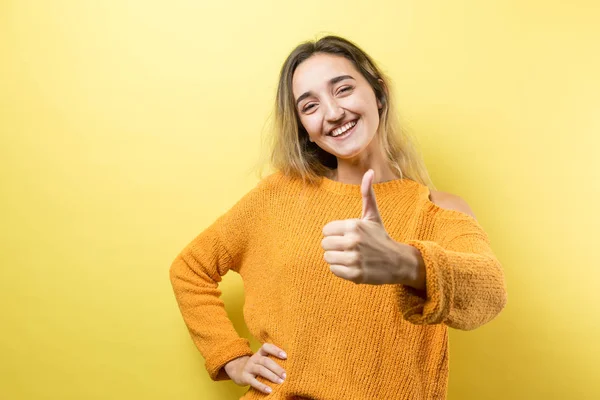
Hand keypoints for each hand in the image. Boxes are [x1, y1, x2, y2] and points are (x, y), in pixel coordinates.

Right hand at [223, 343, 286, 393]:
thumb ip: (272, 360)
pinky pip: (254, 382)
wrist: (237, 371)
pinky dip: (262, 386)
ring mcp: (249, 368)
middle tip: (285, 375)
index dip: (275, 350)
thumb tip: (290, 365)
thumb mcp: (261, 360)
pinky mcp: (245, 378)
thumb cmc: (256, 365)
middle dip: (276, 368)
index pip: (266, 347)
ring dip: (272, 376)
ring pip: (261, 370)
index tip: (285, 356)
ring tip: (280, 382)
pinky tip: (269, 390)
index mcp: (259, 353)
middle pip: (266, 361)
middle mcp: (254, 359)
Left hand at [321, 169, 415, 284]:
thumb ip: (367, 194)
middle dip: (334, 246)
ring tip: (350, 256)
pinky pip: (334, 270)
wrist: (397, 261)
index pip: (325, 231)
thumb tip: (370, 171)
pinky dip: (341, 269)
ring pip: (327, 258)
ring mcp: (354, 258)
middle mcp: (353, 241)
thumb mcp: (373, 215)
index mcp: (353, 225)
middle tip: (348, 248)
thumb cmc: (380, 237)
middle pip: (325, 244)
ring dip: (336, 258)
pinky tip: (352, 266)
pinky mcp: (355, 274)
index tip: (346, 236)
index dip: (334, 234)